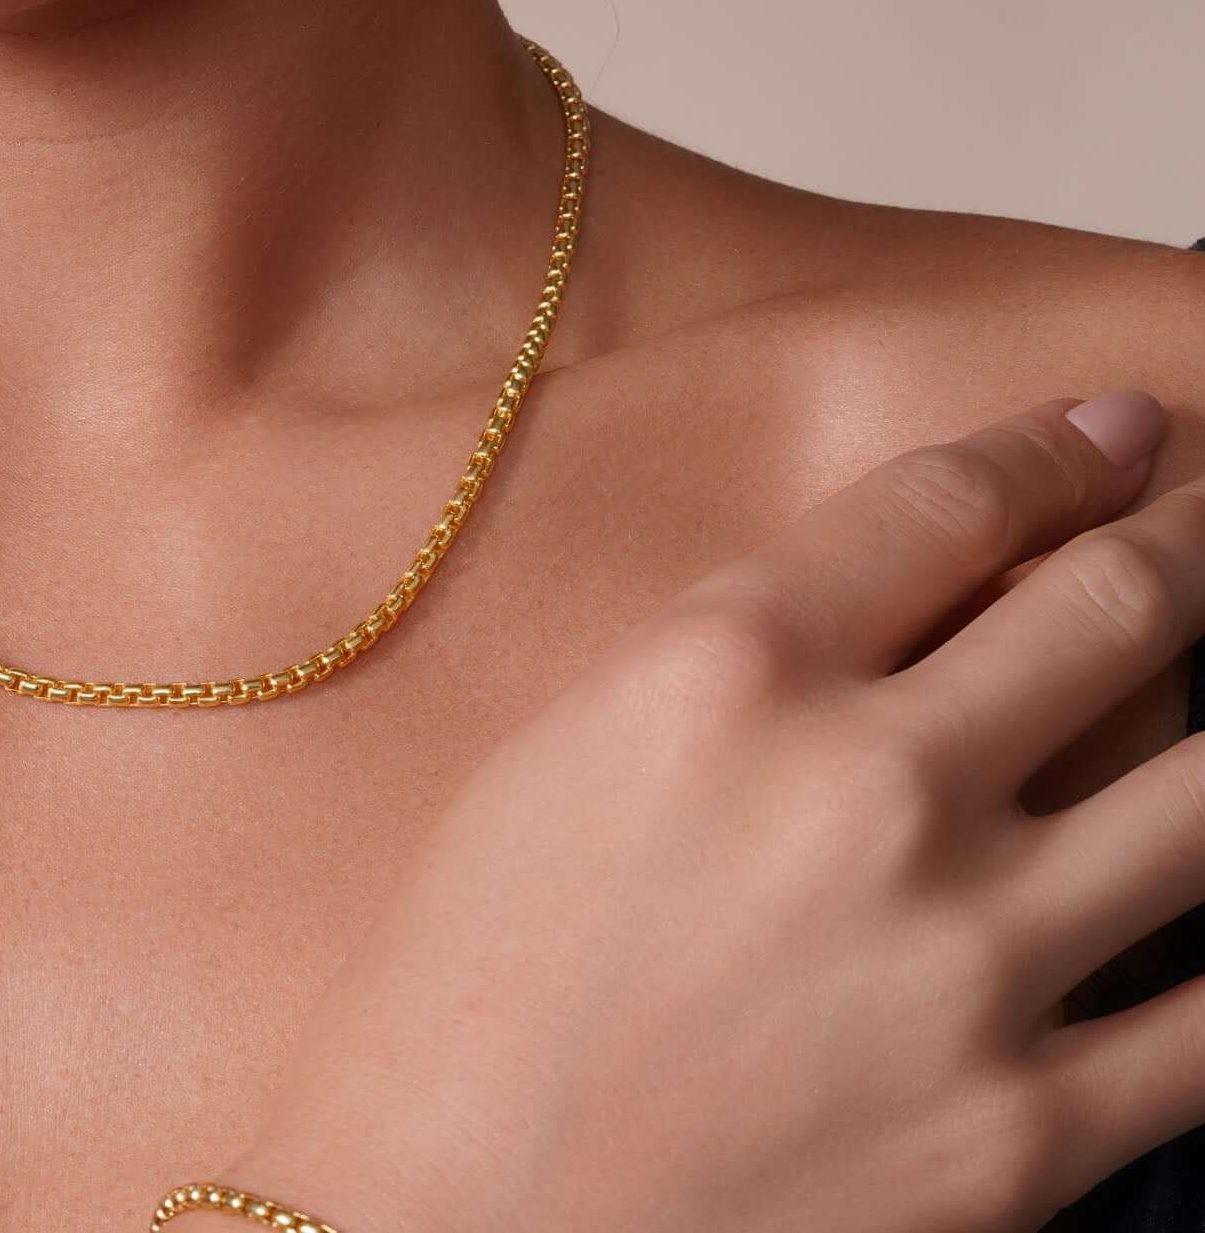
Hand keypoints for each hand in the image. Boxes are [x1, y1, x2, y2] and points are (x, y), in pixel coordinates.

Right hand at [214, 390, 1204, 1232]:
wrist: (454, 1230)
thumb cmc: (468, 988)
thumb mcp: (565, 757)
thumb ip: (730, 663)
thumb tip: (891, 612)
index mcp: (724, 675)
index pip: (945, 506)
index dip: (1053, 450)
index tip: (1110, 431)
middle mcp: (865, 790)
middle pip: (1110, 613)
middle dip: (1185, 541)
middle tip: (1203, 517)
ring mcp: (964, 967)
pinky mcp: (1023, 1138)